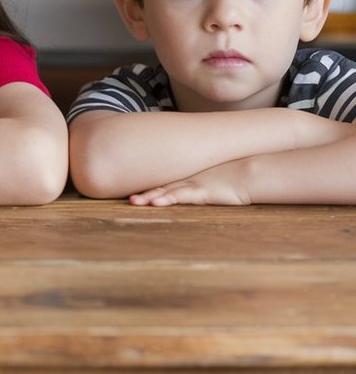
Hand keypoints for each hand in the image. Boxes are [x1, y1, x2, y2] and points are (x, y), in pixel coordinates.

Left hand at [129, 159, 251, 206]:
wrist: (251, 171)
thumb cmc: (232, 175)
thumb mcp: (211, 177)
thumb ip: (199, 181)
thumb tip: (191, 184)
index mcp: (186, 176)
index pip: (161, 180)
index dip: (144, 184)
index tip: (126, 186)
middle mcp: (186, 179)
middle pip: (158, 185)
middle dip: (140, 190)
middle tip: (123, 195)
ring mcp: (193, 185)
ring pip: (166, 191)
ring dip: (149, 197)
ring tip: (132, 202)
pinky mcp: (202, 192)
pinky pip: (181, 196)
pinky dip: (167, 199)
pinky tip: (155, 202)